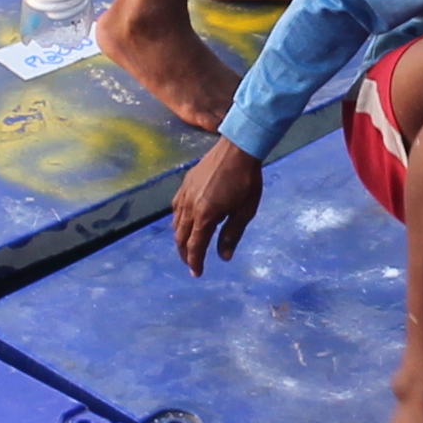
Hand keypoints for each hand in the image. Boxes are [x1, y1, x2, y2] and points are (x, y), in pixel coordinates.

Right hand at [171, 140, 262, 272]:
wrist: (237, 149)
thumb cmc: (246, 181)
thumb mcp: (244, 211)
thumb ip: (232, 234)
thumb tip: (224, 257)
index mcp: (205, 216)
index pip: (195, 246)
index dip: (195, 262)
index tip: (197, 273)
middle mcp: (190, 207)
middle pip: (181, 237)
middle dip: (185, 253)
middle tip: (192, 263)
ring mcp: (185, 194)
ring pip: (176, 223)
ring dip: (181, 238)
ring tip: (188, 246)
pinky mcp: (185, 184)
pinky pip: (176, 208)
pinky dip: (178, 221)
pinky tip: (184, 221)